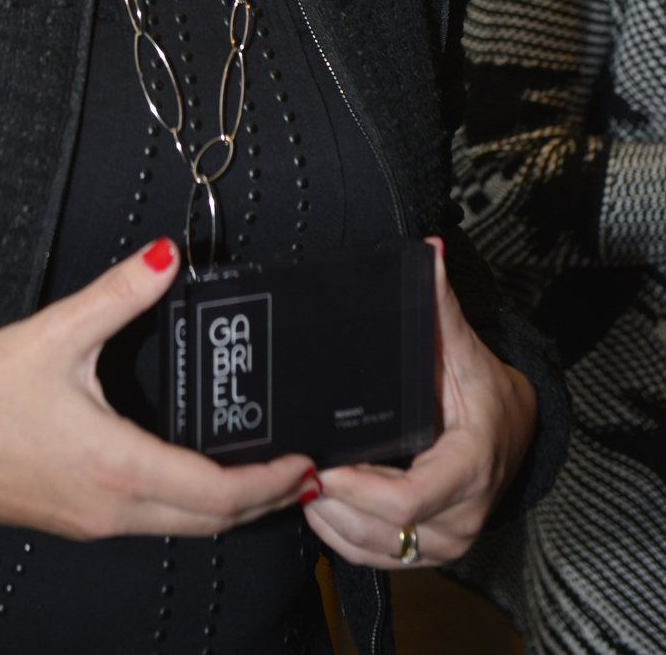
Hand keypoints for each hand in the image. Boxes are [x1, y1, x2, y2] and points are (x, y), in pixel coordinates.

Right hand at [0, 237, 317, 538]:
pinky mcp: (74, 517)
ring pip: (180, 527)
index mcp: (115, 466)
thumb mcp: (52, 335)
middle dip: (264, 501)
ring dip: (226, 508)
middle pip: (209, 522)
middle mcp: (111, 506)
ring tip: (260, 474)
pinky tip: (190, 473)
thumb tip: (164, 257)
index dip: (269, 481)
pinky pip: (149, 521)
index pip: (216, 492)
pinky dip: (187, 506)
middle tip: (302, 473)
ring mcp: (92, 520)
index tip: (306, 461)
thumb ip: (116, 295)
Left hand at [302, 236, 536, 567]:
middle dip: (332, 502)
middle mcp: (462, 514)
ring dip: (331, 521)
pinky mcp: (431, 549)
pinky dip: (343, 537)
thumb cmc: (489, 393)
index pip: (408, 499)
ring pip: (375, 549)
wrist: (517, 431)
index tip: (322, 466)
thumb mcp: (466, 348)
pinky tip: (321, 507)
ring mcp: (447, 538)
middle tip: (293, 469)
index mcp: (469, 468)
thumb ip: (442, 304)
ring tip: (299, 484)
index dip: (359, 488)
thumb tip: (430, 253)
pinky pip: (379, 558)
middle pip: (383, 529)